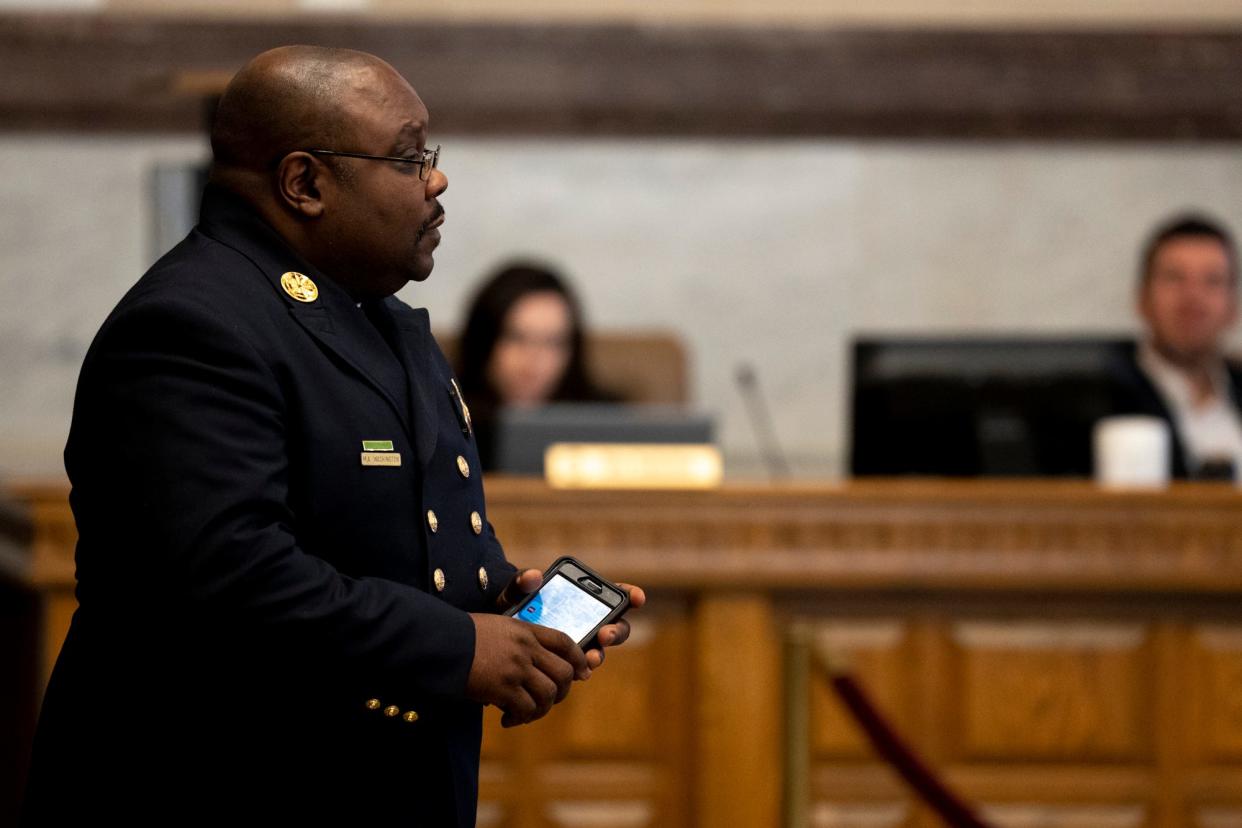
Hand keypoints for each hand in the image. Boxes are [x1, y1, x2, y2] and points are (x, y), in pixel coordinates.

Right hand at [466, 612, 589, 726]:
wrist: (438, 642)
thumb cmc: (461, 635)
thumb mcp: (495, 626)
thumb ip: (516, 639)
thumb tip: (531, 662)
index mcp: (524, 630)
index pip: (564, 641)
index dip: (578, 659)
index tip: (582, 672)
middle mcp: (525, 648)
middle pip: (563, 673)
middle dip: (561, 691)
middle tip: (549, 700)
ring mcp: (515, 668)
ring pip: (548, 695)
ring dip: (541, 710)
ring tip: (526, 714)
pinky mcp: (502, 688)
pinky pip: (526, 709)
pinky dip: (520, 718)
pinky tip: (507, 719)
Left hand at [497, 569, 646, 670]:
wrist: (495, 636)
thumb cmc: (511, 607)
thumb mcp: (514, 592)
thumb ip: (521, 583)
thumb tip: (533, 576)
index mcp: (580, 598)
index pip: (612, 594)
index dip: (629, 594)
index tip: (637, 597)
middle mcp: (587, 623)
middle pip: (614, 627)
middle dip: (615, 631)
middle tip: (605, 634)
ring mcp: (579, 645)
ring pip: (599, 651)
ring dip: (599, 654)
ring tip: (591, 658)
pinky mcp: (567, 664)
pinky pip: (579, 669)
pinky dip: (581, 670)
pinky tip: (577, 672)